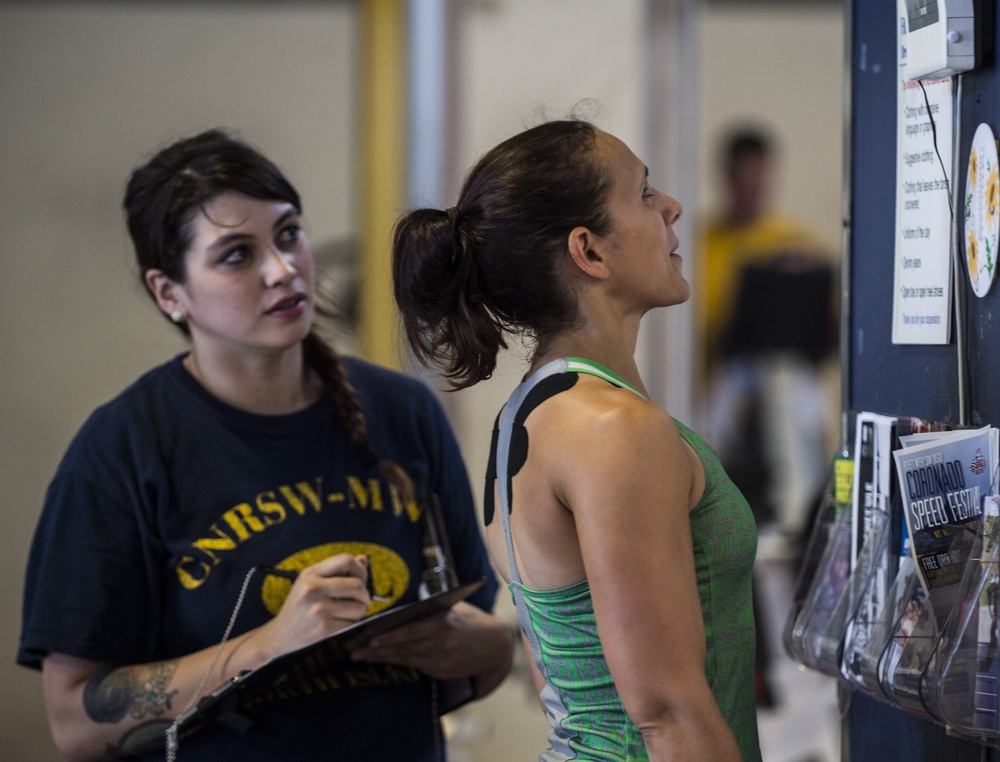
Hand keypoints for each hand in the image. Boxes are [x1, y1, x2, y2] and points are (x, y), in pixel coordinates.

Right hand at [244, 553, 370, 660]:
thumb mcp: (311, 583)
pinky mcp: (324, 628)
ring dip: (359, 611)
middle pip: (358, 585)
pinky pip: (353, 623)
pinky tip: (338, 625)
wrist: (278, 636)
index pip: (346, 560)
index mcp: (310, 573)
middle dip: (364, 595)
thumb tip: (364, 559)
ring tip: (345, 614)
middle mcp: (313, 588)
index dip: (360, 570)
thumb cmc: (299, 608)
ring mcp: (318, 609)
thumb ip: (337, 571)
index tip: (360, 580)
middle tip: (358, 602)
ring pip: (359, 606)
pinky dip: (351, 625)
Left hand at [349, 601, 512, 684]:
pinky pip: (414, 666)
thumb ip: (428, 611)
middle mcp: (441, 642)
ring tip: (360, 656)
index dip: (387, 636)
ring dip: (380, 658)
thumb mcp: (452, 608)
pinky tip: (382, 660)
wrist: (495, 645)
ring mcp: (441, 659)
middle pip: (402, 647)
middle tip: (353, 650)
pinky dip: (397, 662)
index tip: (367, 637)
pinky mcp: (441, 671)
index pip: (409, 630)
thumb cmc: (470, 620)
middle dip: (375, 649)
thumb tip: (398, 613)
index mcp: (443, 622)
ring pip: (404, 658)